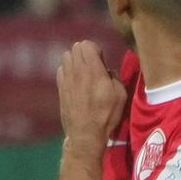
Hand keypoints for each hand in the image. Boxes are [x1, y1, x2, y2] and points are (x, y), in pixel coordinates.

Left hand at [57, 40, 125, 155]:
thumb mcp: (120, 95)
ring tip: (82, 71)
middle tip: (92, 65)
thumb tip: (107, 71)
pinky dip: (67, 70)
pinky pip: (60, 69)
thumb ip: (115, 77)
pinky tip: (74, 80)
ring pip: (65, 56)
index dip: (95, 50)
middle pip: (75, 47)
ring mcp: (66, 79)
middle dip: (85, 52)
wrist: (85, 134)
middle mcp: (77, 71)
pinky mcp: (60, 88)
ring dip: (75, 60)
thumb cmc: (106, 114)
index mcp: (93, 70)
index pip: (87, 45)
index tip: (101, 61)